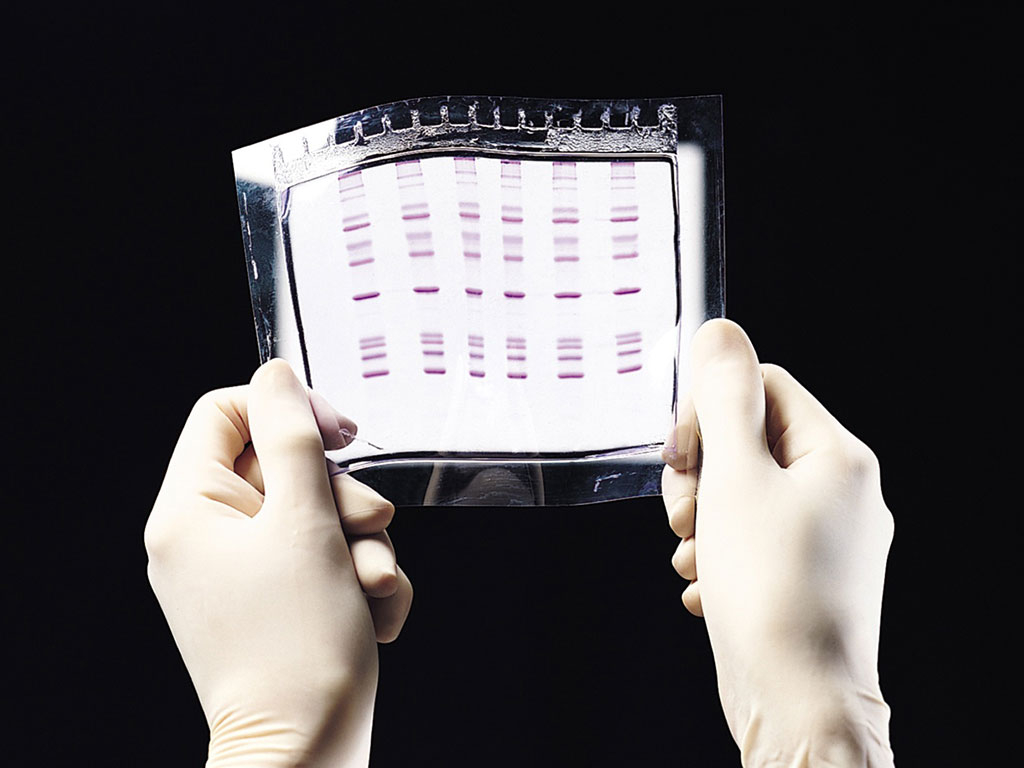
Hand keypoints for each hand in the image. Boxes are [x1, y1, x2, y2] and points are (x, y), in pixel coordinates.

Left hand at [145, 359, 411, 767]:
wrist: (307, 751)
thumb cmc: (297, 648)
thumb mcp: (304, 523)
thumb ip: (293, 437)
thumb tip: (277, 372)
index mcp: (192, 510)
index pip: (228, 412)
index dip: (289, 409)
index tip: (341, 433)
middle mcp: (208, 538)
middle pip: (286, 467)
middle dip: (342, 495)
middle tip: (368, 524)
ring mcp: (243, 573)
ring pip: (318, 515)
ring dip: (363, 543)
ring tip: (372, 585)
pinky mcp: (277, 602)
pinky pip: (327, 560)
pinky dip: (360, 578)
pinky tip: (374, 612)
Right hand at [662, 320, 893, 766]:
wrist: (796, 700)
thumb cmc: (771, 591)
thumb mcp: (736, 477)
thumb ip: (723, 399)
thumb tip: (719, 330)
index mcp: (837, 457)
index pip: (763, 387)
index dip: (709, 413)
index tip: (681, 455)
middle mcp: (842, 493)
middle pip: (750, 442)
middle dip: (702, 475)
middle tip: (686, 512)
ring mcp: (826, 539)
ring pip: (743, 495)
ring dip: (703, 521)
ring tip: (695, 557)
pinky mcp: (805, 577)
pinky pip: (751, 541)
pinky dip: (719, 557)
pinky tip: (708, 587)